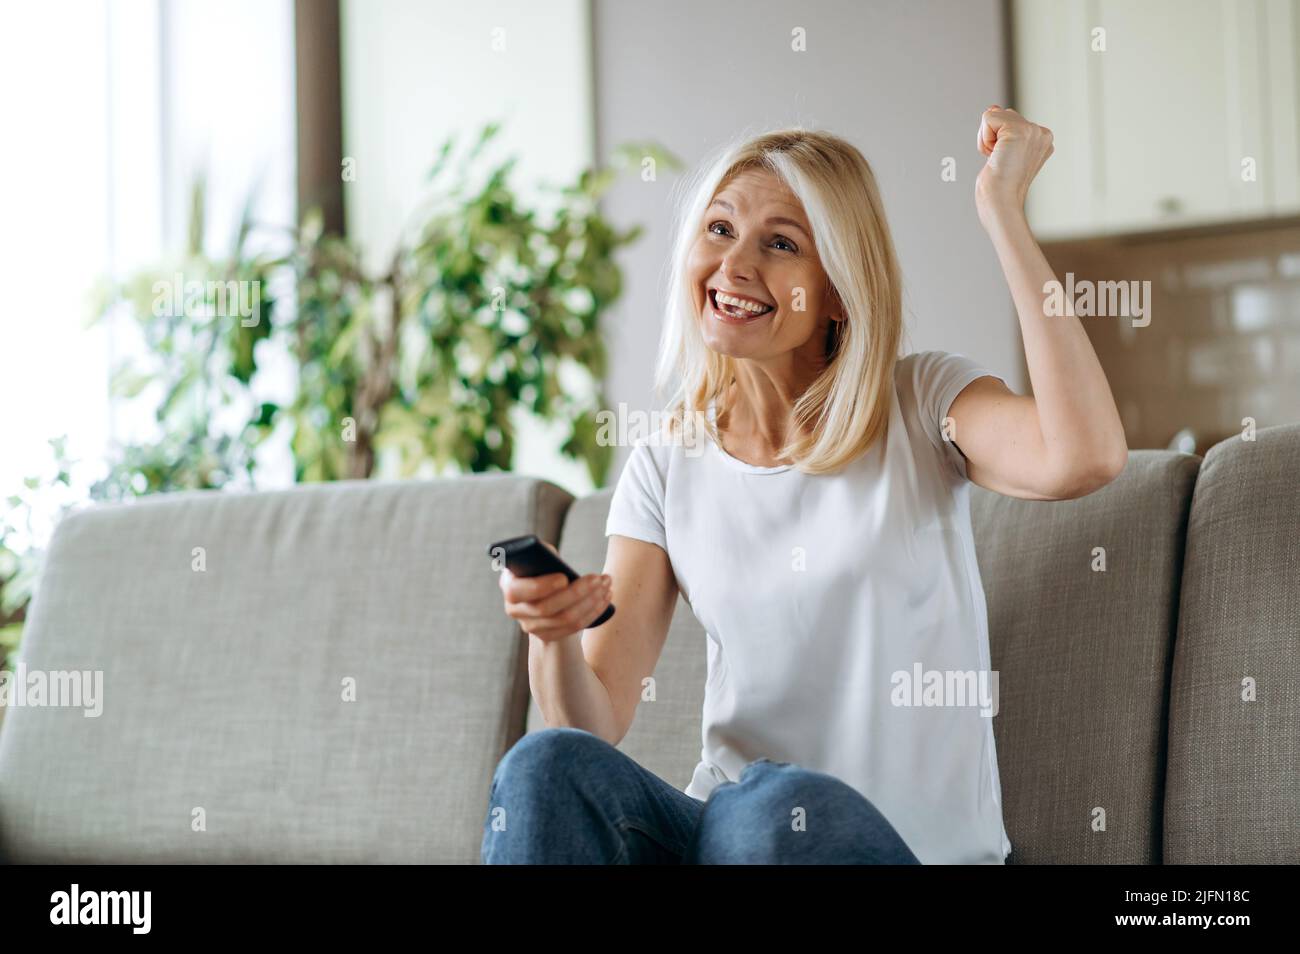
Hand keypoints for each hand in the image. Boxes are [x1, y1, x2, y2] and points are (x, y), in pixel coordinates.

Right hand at [499, 541, 612, 641]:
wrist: (544, 594)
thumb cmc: (542, 568)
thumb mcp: (540, 558)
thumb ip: (541, 554)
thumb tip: (549, 556)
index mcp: (509, 586)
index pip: (520, 591)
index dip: (542, 586)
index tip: (564, 577)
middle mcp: (515, 610)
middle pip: (547, 608)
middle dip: (577, 592)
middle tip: (599, 578)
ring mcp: (530, 626)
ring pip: (565, 619)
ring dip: (591, 601)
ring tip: (607, 585)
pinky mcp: (548, 636)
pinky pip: (574, 627)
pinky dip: (593, 612)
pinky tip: (606, 599)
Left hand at [974, 105, 1052, 226]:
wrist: (1001, 206)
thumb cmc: (999, 191)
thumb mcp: (1002, 155)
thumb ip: (1002, 130)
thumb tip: (992, 107)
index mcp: (1042, 140)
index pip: (1010, 122)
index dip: (998, 142)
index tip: (1006, 164)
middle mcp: (1042, 134)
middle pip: (1003, 115)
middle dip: (992, 138)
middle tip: (1001, 162)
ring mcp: (1033, 131)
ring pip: (995, 114)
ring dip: (987, 139)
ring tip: (999, 160)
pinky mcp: (1020, 130)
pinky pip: (987, 118)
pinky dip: (983, 139)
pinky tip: (995, 156)